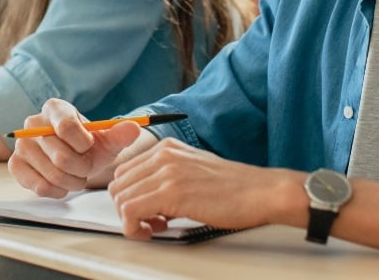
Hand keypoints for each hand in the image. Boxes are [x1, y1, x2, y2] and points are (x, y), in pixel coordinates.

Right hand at [8, 98, 143, 196]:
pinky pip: (39, 186)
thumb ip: (121, 134)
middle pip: (61, 156)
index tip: (89, 146)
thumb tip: (134, 128)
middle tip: (86, 167)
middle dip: (82, 168)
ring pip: (52, 173)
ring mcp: (22, 144)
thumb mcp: (108, 139)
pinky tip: (62, 184)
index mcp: (55, 108)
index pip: (67, 127)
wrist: (74, 158)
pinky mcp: (15, 165)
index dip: (84, 144)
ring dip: (72, 181)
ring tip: (77, 175)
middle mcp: (33, 123)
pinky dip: (57, 190)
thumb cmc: (90, 146)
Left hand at [107, 138, 304, 238]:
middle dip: (127, 209)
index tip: (146, 211)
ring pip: (121, 199)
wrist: (260, 192)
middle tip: (150, 222)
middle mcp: (163, 155)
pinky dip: (135, 228)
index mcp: (167, 148)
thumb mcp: (194, 171)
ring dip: (132, 220)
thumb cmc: (234, 188)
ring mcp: (167, 172)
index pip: (124, 171)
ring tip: (155, 227)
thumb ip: (167, 177)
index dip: (130, 196)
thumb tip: (146, 199)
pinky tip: (154, 231)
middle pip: (118, 185)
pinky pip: (130, 212)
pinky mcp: (171, 193)